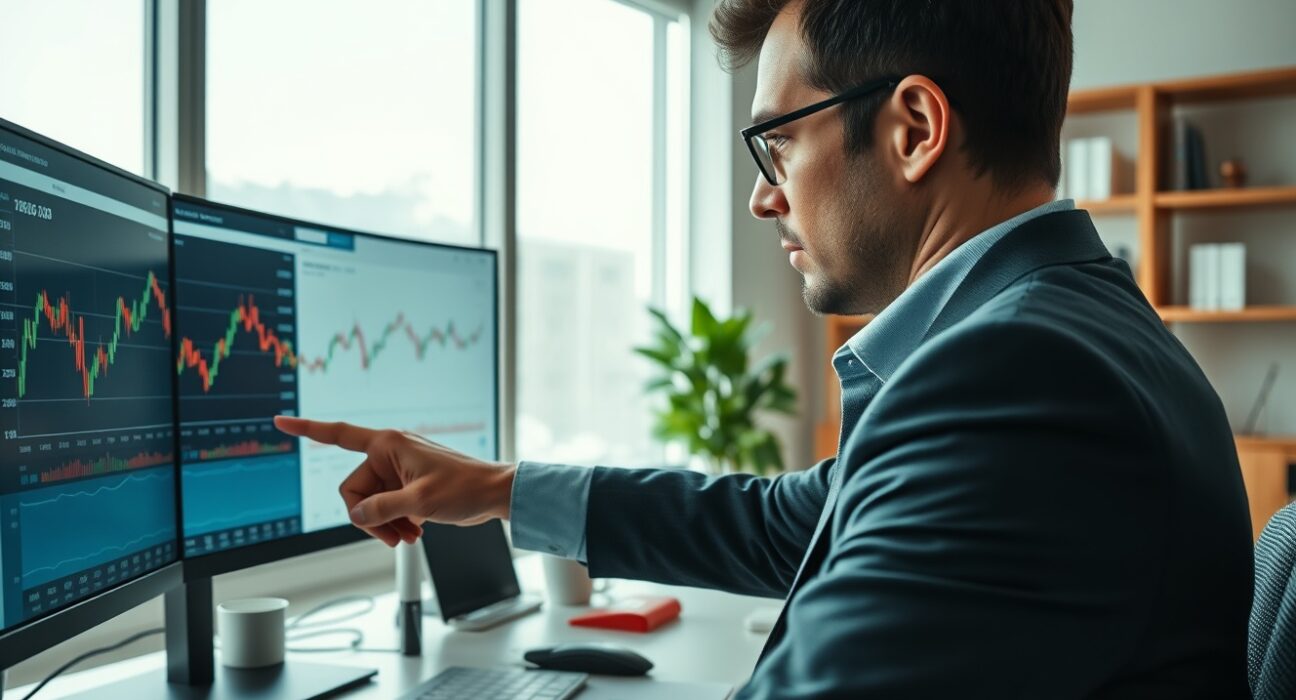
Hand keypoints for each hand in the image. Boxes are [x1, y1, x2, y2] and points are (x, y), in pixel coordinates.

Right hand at [274, 416, 515, 546]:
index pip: (338, 434)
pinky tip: (413, 532)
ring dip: (385, 524)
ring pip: (369, 503)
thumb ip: (381, 509)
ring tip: (409, 536)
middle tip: (394, 537)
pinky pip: (385, 507)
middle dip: (370, 518)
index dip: (307, 429)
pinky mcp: (406, 484)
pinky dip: (395, 523)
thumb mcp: (419, 502)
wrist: (493, 495)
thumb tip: (356, 515)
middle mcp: (389, 453)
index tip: (280, 420)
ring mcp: (397, 470)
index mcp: (388, 444)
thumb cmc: (464, 488)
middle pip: (353, 490)